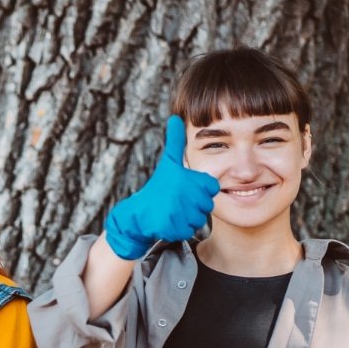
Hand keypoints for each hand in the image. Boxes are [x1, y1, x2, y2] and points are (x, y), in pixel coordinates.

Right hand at [103, 115, 219, 260]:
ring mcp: (179, 211)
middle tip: (176, 201)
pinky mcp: (173, 227)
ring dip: (187, 218)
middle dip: (193, 206)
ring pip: (198, 218)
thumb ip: (176, 141)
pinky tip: (168, 221)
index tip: (185, 189)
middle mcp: (185, 194)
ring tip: (172, 211)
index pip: (211, 187)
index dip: (199, 190)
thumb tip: (175, 117)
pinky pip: (188, 230)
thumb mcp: (168, 163)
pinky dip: (179, 228)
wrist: (136, 215)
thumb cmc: (157, 188)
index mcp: (189, 177)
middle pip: (206, 205)